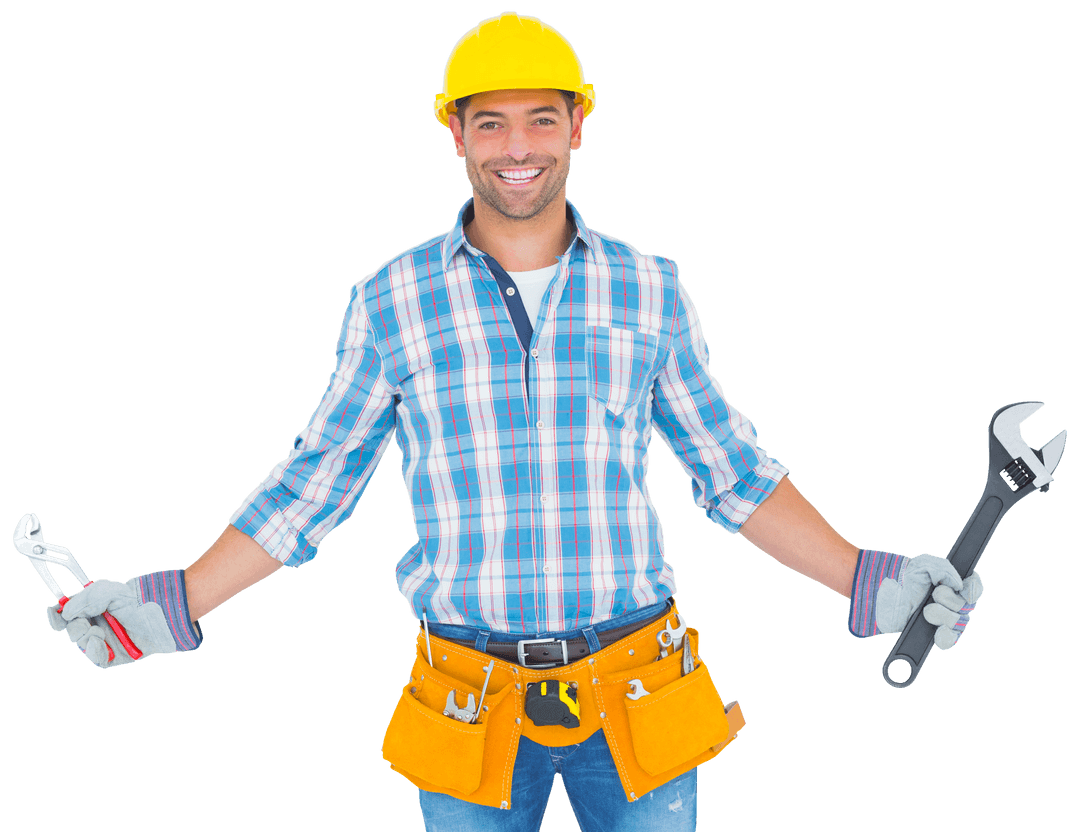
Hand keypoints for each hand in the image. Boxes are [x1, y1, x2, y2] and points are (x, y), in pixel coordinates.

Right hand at [46, 569, 201, 667]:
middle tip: (85, 623)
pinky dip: (95, 652)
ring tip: (98, 633)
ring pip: (85, 647)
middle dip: (75, 628)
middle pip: (74, 633)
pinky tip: (100, 644)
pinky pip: (99, 660)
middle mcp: (101, 626)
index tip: (54, 611)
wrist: (167, 611)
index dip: (58, 616)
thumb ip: (86, 599)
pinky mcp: (119, 656)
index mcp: (97, 610)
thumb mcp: (109, 591)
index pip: (70, 616)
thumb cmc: (141, 598)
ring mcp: (110, 642)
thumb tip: (65, 611)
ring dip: (86, 640)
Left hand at [850, 550, 983, 649]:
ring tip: (927, 611)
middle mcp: (950, 604)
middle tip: (934, 595)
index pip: (974, 589)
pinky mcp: (930, 634)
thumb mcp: (924, 565)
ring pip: (959, 623)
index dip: (974, 589)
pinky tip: (939, 633)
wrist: (883, 592)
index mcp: (952, 586)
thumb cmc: (903, 577)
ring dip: (944, 615)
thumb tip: (959, 584)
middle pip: (967, 607)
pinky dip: (946, 637)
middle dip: (952, 600)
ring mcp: (941, 620)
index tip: (965, 588)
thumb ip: (945, 569)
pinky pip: (949, 641)